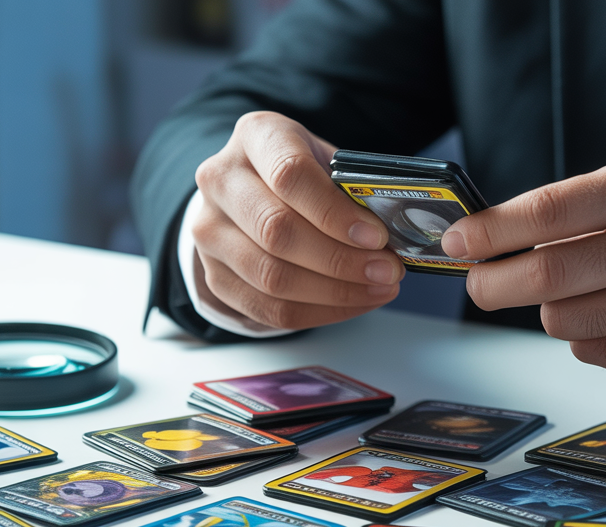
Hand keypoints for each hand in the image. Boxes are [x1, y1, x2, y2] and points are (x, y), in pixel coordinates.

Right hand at [191, 111, 403, 329]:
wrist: (248, 192)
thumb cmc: (299, 176)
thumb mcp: (325, 161)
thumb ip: (354, 189)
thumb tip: (398, 229)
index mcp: (256, 136)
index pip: (291, 175)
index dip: (335, 212)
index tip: (377, 236)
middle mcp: (221, 179)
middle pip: (278, 231)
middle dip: (341, 259)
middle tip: (387, 271)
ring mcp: (207, 230)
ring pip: (271, 277)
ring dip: (334, 292)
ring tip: (377, 289)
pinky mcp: (213, 275)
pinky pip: (267, 308)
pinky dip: (318, 312)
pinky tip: (352, 303)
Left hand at [441, 159, 605, 380]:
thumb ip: (589, 207)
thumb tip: (498, 236)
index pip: (549, 210)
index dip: (491, 230)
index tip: (455, 242)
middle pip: (546, 275)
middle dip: (494, 284)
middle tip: (479, 285)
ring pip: (563, 319)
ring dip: (550, 311)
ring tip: (577, 295)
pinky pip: (594, 351)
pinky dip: (586, 336)